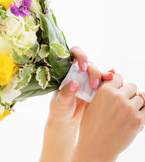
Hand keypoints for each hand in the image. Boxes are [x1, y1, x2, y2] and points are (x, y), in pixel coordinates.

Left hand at [40, 46, 113, 161]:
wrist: (67, 120)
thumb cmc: (59, 109)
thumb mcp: (59, 102)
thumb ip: (65, 93)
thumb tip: (74, 84)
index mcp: (66, 71)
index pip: (73, 54)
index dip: (80, 56)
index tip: (82, 67)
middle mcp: (77, 72)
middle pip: (89, 64)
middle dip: (94, 71)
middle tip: (93, 85)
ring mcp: (87, 80)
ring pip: (98, 72)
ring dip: (104, 74)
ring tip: (109, 79)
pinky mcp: (96, 88)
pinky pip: (104, 81)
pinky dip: (109, 78)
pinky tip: (114, 77)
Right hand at [73, 74, 144, 161]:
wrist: (96, 146)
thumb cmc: (91, 125)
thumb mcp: (91, 104)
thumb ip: (101, 91)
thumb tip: (111, 78)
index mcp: (104, 91)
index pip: (118, 77)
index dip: (118, 83)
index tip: (117, 89)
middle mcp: (118, 97)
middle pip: (132, 86)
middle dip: (128, 93)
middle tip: (123, 102)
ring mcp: (129, 109)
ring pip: (141, 98)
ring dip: (136, 103)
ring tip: (127, 112)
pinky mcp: (138, 120)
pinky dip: (142, 111)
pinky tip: (134, 116)